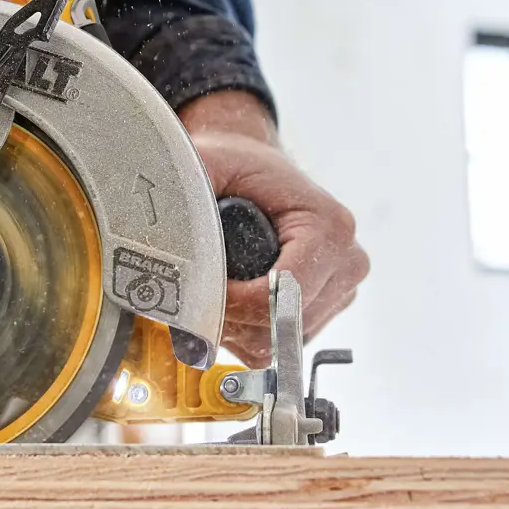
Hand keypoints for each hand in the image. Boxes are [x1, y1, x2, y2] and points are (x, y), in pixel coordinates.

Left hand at [180, 91, 368, 365]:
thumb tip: (162, 236)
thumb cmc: (237, 167)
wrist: (257, 171)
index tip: (199, 287)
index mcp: (329, 227)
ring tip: (214, 291)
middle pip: (280, 326)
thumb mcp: (208, 165)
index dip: (232, 302)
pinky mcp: (328, 307)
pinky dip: (247, 332)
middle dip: (231, 317)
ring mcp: (341, 288)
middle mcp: (346, 260)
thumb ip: (188, 194)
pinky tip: (231, 301)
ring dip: (237, 327)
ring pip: (279, 342)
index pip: (282, 296)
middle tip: (199, 291)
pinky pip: (280, 343)